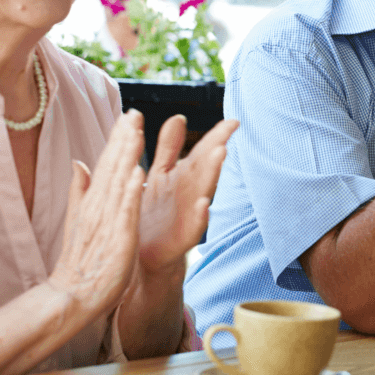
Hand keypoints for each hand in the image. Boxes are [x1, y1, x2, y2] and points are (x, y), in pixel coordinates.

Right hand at [47, 110, 145, 313]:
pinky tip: (139, 174)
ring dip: (128, 157)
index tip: (129, 115)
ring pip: (119, 183)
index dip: (118, 139)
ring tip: (137, 131)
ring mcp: (108, 221)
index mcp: (95, 201)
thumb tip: (79, 162)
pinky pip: (125, 212)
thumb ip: (80, 189)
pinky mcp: (118, 238)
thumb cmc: (83, 259)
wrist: (74, 296)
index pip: (107, 164)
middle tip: (134, 112)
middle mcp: (99, 206)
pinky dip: (131, 193)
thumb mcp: (81, 219)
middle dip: (123, 138)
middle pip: (112, 167)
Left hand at [137, 114, 238, 272]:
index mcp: (183, 176)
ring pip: (203, 191)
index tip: (234, 121)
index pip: (203, 151)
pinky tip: (204, 205)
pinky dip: (200, 216)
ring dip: (213, 173)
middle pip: (205, 168)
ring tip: (221, 154)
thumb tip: (178, 117)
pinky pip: (192, 227)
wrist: (141, 257)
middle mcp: (189, 193)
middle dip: (216, 149)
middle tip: (229, 132)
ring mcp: (187, 215)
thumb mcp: (159, 175)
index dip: (217, 135)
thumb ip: (169, 147)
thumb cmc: (152, 216)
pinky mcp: (180, 239)